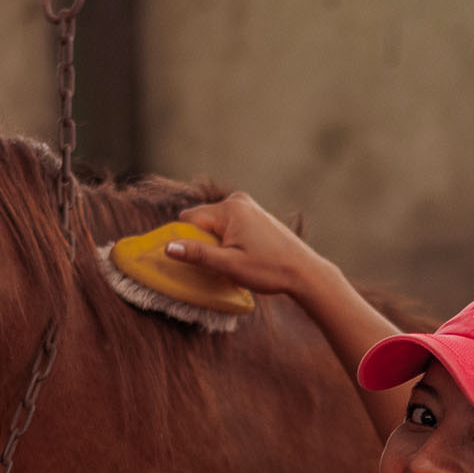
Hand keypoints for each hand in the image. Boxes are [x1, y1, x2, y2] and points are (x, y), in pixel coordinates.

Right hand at [170, 191, 335, 298]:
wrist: (304, 272)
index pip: (189, 219)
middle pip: (202, 219)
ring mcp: (248, 206)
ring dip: (216, 243)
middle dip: (203, 242)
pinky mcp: (255, 214)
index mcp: (230, 208)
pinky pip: (228, 225)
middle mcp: (238, 200)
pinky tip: (244, 255)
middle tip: (222, 263)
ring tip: (236, 261)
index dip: (187, 240)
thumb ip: (198, 254)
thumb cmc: (269, 270)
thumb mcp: (230, 266)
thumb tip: (168, 247)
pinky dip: (228, 240)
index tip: (200, 260)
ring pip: (215, 223)